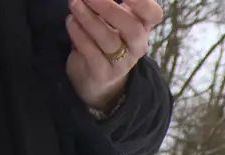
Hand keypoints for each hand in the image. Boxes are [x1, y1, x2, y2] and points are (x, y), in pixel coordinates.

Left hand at [65, 0, 162, 114]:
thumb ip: (109, 5)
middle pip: (133, 29)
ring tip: (74, 3)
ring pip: (109, 40)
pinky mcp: (103, 73)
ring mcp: (121, 62)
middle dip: (109, 9)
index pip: (153, 14)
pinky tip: (71, 21)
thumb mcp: (113, 19)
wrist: (98, 77)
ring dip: (89, 18)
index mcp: (142, 26)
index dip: (141, 2)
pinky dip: (79, 34)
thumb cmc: (106, 38)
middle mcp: (137, 45)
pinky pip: (91, 52)